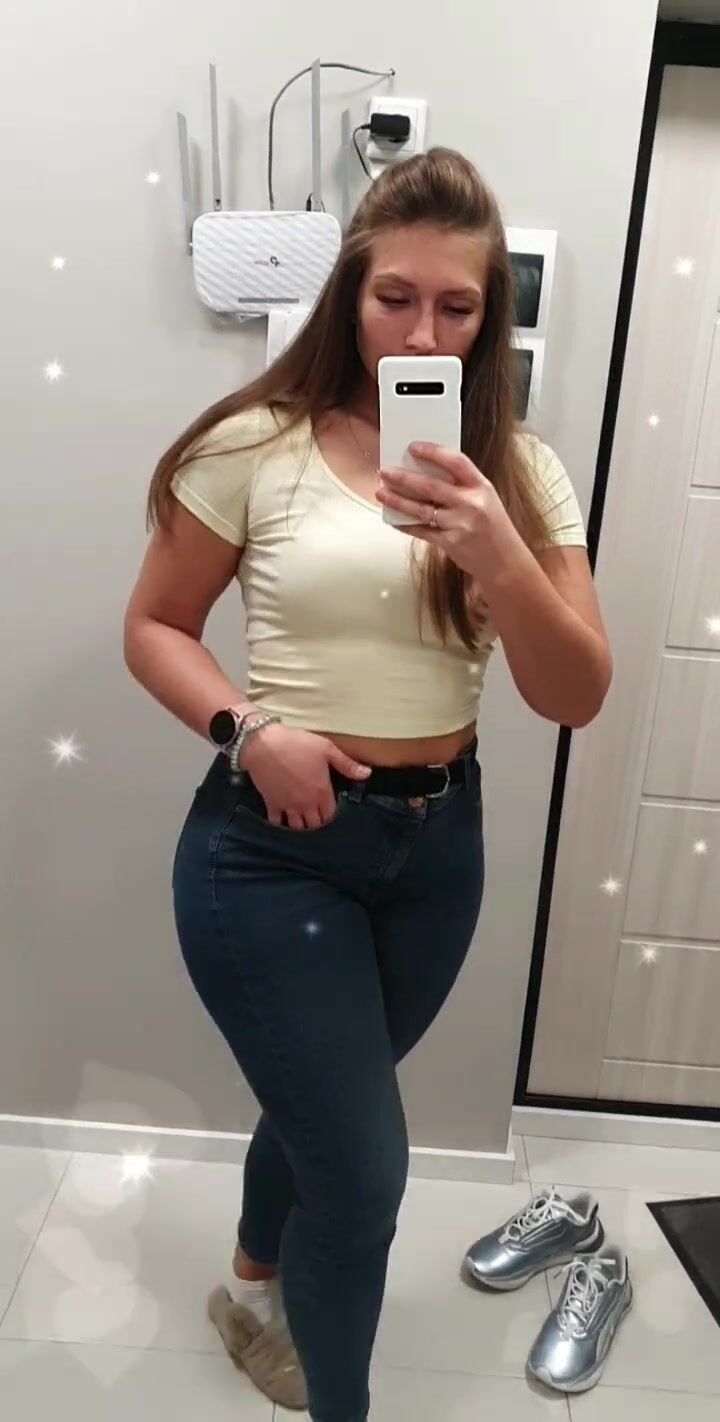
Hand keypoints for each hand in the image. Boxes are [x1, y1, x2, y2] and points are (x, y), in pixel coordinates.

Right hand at [241, 724, 370, 829]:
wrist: (263, 743)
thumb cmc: (296, 744)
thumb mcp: (326, 749)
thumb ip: (347, 764)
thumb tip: (367, 773)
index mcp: (321, 792)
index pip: (330, 815)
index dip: (332, 816)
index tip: (330, 811)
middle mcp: (305, 803)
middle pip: (315, 825)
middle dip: (318, 824)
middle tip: (318, 818)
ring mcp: (287, 806)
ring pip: (297, 828)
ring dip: (302, 827)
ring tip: (304, 823)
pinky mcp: (271, 804)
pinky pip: (277, 823)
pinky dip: (281, 825)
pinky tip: (284, 823)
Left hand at [376, 441, 508, 577]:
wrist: (506, 562)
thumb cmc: (494, 529)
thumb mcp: (486, 500)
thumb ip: (463, 487)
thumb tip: (427, 474)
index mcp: (482, 487)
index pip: (456, 462)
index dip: (433, 452)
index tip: (413, 447)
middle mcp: (471, 504)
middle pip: (430, 486)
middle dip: (403, 478)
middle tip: (385, 472)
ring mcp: (460, 524)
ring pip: (421, 509)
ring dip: (397, 500)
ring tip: (381, 493)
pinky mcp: (450, 543)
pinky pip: (421, 530)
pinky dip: (405, 524)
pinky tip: (393, 519)